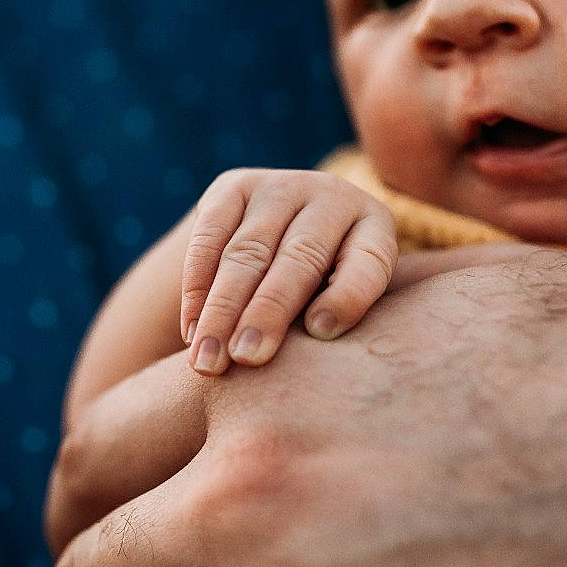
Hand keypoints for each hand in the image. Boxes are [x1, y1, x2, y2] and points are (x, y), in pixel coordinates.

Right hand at [178, 168, 396, 373]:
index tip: (321, 333)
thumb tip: (298, 380)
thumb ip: (329, 324)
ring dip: (223, 310)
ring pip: (246, 251)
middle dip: (269, 311)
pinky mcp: (234, 186)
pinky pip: (208, 237)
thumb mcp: (343, 302)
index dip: (346, 296)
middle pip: (300, 257)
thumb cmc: (323, 292)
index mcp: (374, 227)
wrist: (281, 232)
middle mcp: (331, 197)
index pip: (367, 262)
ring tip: (208, 361)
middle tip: (248, 358)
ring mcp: (280, 187)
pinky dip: (196, 289)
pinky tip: (192, 331)